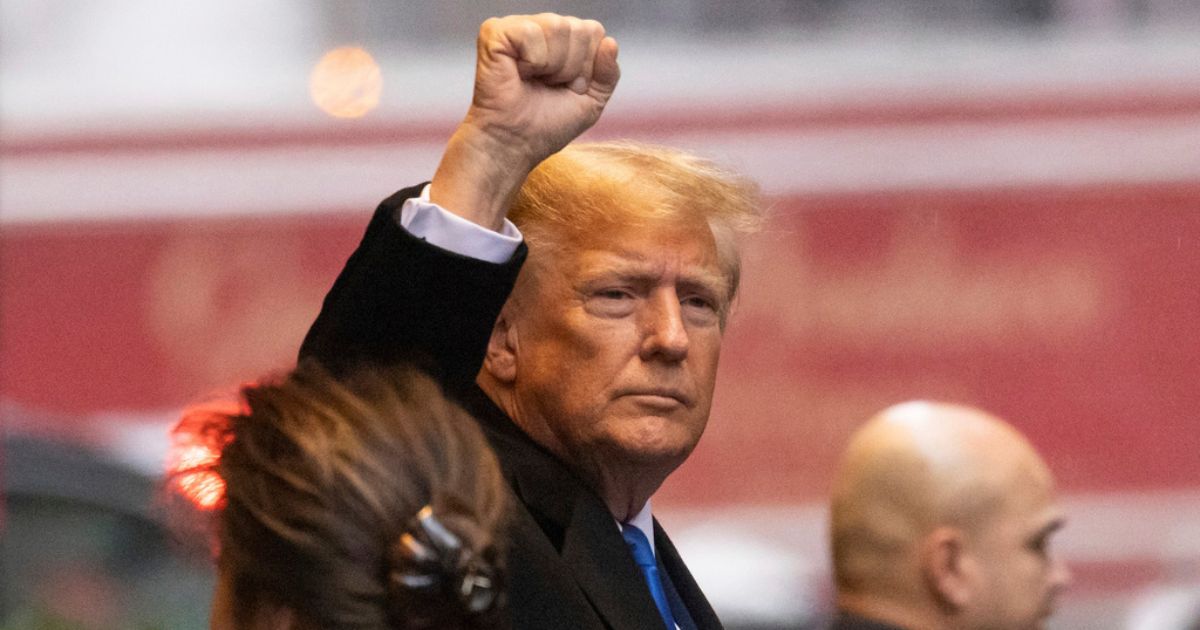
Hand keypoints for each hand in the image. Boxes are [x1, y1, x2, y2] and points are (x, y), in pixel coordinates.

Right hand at [430, 14, 619, 229]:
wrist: (514, 144)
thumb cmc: (545, 125)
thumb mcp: (591, 102)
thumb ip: (608, 74)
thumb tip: (610, 42)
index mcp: (562, 39)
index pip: (594, 31)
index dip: (587, 66)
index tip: (567, 87)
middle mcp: (540, 27)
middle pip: (580, 28)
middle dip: (572, 67)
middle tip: (548, 86)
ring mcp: (517, 27)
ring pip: (558, 26)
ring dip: (553, 66)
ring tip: (534, 80)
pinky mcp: (495, 32)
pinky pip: (531, 32)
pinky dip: (532, 61)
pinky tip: (519, 73)